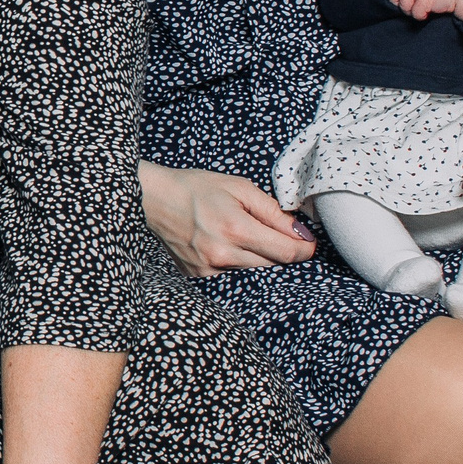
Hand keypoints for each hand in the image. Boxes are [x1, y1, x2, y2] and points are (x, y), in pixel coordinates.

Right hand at [140, 162, 316, 277]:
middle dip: (280, 248)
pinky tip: (221, 240)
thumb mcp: (239, 188)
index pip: (286, 252)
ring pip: (253, 268)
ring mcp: (210, 269)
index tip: (308, 242)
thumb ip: (273, 211)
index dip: (304, 248)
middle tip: (270, 228)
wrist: (153, 200)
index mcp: (236, 229)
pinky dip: (236, 258)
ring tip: (238, 230)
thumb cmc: (196, 188)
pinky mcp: (200, 276)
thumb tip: (301, 232)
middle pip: (273, 263)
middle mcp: (223, 255)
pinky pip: (232, 272)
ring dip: (257, 253)